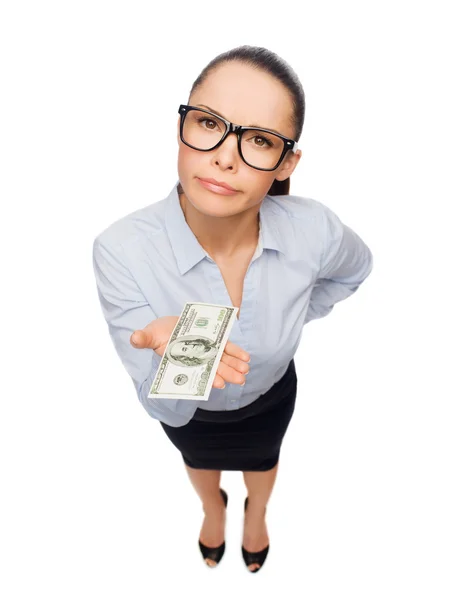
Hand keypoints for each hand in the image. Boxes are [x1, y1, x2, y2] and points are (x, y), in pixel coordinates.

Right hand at [130, 315, 249, 388]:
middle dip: (227, 374)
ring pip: (222, 360)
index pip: (196, 372)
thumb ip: (143, 338)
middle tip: (240, 381)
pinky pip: (227, 348)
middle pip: (213, 368)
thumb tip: (134, 338)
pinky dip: (236, 352)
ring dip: (234, 366)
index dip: (207, 378)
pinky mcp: (214, 341)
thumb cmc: (158, 333)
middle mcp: (196, 358)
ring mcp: (206, 350)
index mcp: (181, 360)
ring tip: (245, 372)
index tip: (220, 383)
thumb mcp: (150, 334)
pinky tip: (246, 358)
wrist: (168, 325)